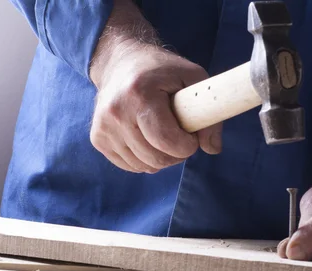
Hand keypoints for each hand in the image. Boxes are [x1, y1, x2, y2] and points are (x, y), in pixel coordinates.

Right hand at [89, 0, 220, 172]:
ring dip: (162, 158)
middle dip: (176, 153)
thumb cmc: (161, 70)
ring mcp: (103, 127)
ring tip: (163, 134)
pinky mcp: (98, 139)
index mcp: (139, 93)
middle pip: (157, 159)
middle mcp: (116, 112)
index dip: (187, 145)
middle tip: (179, 134)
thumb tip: (213, 148)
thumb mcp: (192, 77)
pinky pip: (131, 166)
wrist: (119, 62)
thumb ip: (209, 111)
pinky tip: (147, 139)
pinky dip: (145, 159)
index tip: (191, 133)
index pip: (167, 141)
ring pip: (145, 167)